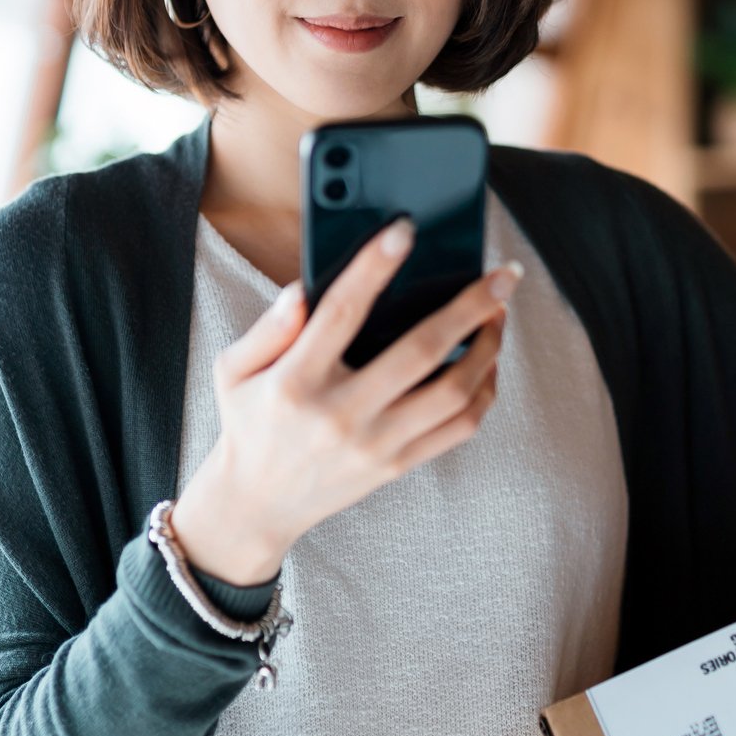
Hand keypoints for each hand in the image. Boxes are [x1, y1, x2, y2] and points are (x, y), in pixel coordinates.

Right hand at [170, 216, 518, 583]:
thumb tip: (303, 290)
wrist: (256, 503)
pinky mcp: (397, 465)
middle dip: (470, 306)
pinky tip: (487, 362)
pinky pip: (459, 428)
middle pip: (421, 351)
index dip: (374, 267)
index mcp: (296, 381)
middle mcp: (340, 414)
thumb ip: (268, 328)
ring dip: (488, 347)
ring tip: (498, 314)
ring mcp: (375, 444)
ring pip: (454, 392)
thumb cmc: (250, 421)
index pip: (341, 313)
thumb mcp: (234, 370)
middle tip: (502, 275)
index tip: (405, 231)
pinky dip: (484, 392)